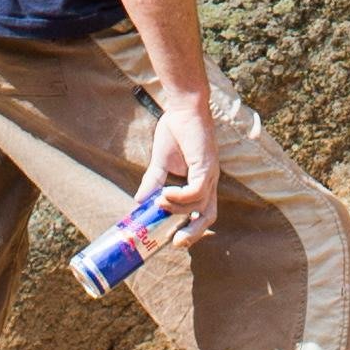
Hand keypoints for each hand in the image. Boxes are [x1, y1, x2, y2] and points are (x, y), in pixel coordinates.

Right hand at [141, 83, 221, 234]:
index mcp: (202, 181)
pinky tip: (165, 194)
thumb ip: (153, 182)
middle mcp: (210, 180)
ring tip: (159, 203)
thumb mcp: (160, 162)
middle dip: (195, 233)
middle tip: (176, 242)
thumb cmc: (175, 130)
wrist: (182, 107)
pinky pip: (195, 191)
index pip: (204, 212)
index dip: (193, 227)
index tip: (175, 238)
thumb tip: (139, 203)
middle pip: (210, 215)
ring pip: (199, 205)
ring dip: (177, 209)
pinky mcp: (206, 166)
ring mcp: (210, 174)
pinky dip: (180, 197)